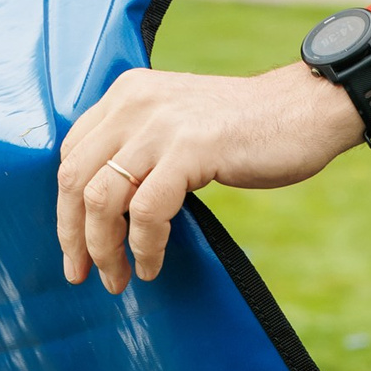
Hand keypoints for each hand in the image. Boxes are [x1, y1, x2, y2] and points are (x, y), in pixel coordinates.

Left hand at [54, 62, 365, 293]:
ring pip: (101, 197)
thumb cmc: (244, 128)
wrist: (305, 108)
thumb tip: (101, 210)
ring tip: (119, 277)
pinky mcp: (190, 148)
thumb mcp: (176, 125)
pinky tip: (152, 265)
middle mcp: (134, 101)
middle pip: (74, 178)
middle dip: (73, 235)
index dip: (65, 207)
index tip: (75, 247)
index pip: (71, 154)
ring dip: (103, 248)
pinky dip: (144, 246)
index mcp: (127, 93)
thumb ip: (138, 148)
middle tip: (84, 274)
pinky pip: (147, 210)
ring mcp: (160, 123)